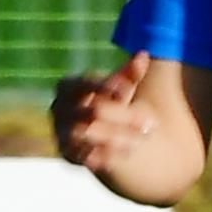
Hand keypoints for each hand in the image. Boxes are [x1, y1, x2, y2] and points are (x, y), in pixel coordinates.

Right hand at [56, 54, 208, 205]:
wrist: (98, 134)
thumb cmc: (110, 102)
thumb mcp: (120, 87)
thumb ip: (130, 74)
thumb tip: (143, 56)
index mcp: (68, 86)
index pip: (85, 84)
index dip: (106, 86)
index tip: (128, 89)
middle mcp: (59, 109)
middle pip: (93, 111)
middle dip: (124, 116)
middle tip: (151, 123)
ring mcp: (61, 132)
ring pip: (88, 134)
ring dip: (116, 137)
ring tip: (140, 141)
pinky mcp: (67, 154)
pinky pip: (84, 156)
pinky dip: (105, 155)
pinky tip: (127, 153)